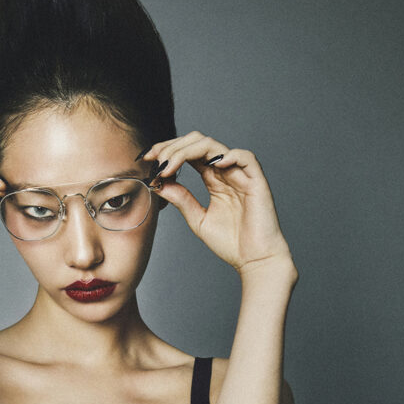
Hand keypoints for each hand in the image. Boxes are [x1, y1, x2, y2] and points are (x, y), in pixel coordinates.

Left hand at [141, 132, 294, 276]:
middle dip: (173, 146)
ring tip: (169, 165)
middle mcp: (226, 172)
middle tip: (155, 160)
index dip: (168, 150)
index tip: (147, 160)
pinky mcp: (257, 182)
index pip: (189, 153)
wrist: (255, 261)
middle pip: (198, 142)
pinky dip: (229, 156)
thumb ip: (181, 199)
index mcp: (213, 179)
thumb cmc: (232, 243)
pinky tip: (212, 165)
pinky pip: (246, 158)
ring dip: (187, 150)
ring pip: (214, 146)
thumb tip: (159, 183)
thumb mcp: (198, 219)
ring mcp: (241, 175)